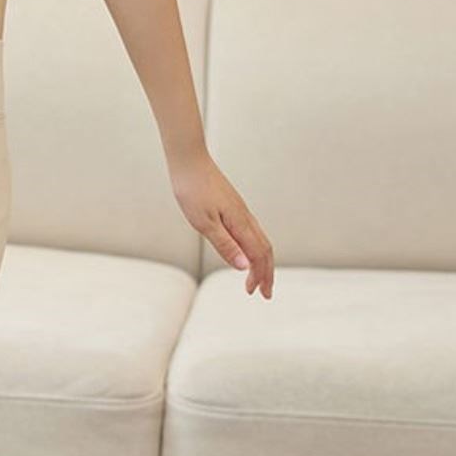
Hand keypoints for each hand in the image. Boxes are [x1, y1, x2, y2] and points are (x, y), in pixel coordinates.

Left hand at [169, 151, 273, 296]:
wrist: (189, 161)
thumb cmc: (192, 190)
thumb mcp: (203, 222)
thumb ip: (224, 245)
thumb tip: (243, 267)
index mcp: (239, 223)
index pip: (258, 255)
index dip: (260, 276)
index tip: (257, 294)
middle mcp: (245, 217)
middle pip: (264, 249)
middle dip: (266, 273)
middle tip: (264, 293)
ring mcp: (240, 211)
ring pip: (260, 240)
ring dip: (261, 261)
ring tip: (256, 278)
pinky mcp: (234, 206)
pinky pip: (251, 232)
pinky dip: (254, 248)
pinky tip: (246, 253)